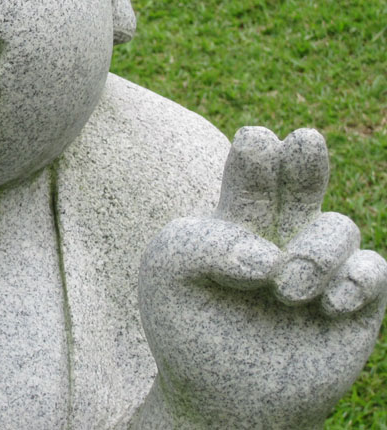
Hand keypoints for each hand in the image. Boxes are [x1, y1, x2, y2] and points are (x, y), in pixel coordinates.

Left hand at [136, 127, 386, 428]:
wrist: (220, 396)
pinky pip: (372, 270)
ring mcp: (318, 265)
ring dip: (316, 252)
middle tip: (304, 140)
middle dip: (305, 160)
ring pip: (338, 226)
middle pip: (302, 179)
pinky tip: (332, 302)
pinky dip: (357, 278)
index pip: (250, 173)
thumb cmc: (186, 324)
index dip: (257, 155)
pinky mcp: (352, 303)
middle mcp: (281, 232)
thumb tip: (266, 257)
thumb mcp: (169, 275)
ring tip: (287, 290)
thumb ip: (203, 247)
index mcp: (234, 217)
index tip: (255, 140)